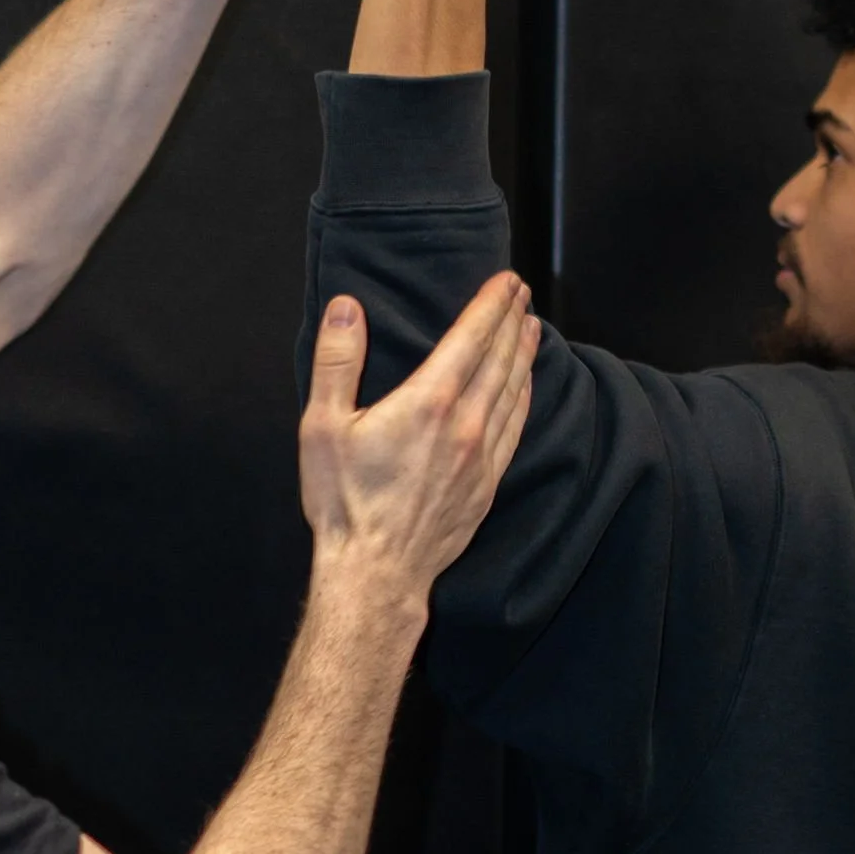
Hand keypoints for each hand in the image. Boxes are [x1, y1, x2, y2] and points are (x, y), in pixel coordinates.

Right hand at [299, 276, 538, 604]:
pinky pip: (514, 429)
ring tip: (531, 327)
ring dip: (523, 355)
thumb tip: (345, 308)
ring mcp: (481, 457)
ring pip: (513, 392)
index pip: (471, 338)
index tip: (507, 280)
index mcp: (428, 403)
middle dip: (511, 321)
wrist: (376, 573)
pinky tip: (525, 386)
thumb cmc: (343, 502)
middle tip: (521, 292)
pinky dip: (523, 398)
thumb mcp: (323, 426)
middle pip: (499, 360)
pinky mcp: (486, 484)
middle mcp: (465, 424)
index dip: (491, 305)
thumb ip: (336, 362)